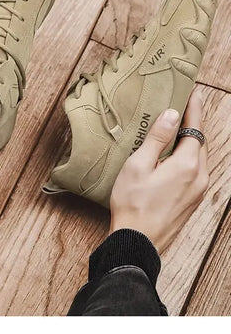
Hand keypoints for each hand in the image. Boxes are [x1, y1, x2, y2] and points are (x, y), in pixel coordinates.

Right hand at [109, 88, 208, 251]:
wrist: (138, 242)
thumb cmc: (132, 204)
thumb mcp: (139, 165)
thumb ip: (157, 138)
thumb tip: (171, 115)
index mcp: (187, 164)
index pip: (195, 127)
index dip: (194, 108)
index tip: (194, 91)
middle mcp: (199, 176)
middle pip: (200, 141)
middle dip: (192, 123)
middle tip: (183, 105)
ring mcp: (198, 190)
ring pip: (198, 157)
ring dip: (190, 141)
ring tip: (177, 128)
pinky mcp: (193, 201)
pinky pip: (196, 171)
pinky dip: (189, 157)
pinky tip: (175, 156)